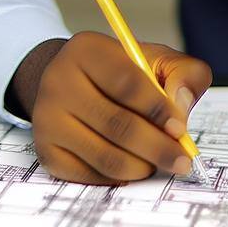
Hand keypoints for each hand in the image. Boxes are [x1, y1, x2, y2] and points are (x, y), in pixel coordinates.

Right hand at [10, 31, 212, 184]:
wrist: (73, 83)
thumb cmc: (121, 72)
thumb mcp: (154, 59)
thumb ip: (182, 72)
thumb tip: (181, 101)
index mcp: (86, 49)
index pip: (126, 82)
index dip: (157, 109)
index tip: (181, 129)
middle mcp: (59, 81)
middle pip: (116, 124)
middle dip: (157, 147)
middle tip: (181, 160)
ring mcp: (47, 118)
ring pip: (105, 155)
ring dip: (141, 165)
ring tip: (158, 161)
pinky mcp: (45, 150)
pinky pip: (90, 176)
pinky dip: (119, 177)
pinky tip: (133, 166)